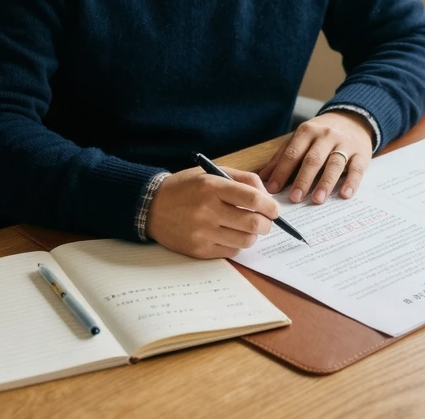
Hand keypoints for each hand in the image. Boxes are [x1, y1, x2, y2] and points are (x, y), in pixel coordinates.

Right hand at [145, 166, 279, 258]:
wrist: (151, 207)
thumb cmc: (185, 188)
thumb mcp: (210, 173)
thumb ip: (241, 179)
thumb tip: (267, 196)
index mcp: (211, 186)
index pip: (253, 198)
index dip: (270, 206)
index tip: (274, 209)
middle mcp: (207, 210)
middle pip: (253, 223)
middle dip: (267, 224)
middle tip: (265, 221)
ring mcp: (202, 232)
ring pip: (245, 240)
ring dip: (253, 235)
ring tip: (246, 227)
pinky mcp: (199, 250)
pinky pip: (231, 252)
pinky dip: (237, 244)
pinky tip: (229, 235)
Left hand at [258, 111, 373, 203]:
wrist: (353, 119)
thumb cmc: (321, 134)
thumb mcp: (301, 139)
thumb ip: (282, 156)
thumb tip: (263, 178)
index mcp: (307, 132)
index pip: (292, 153)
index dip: (282, 171)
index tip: (273, 190)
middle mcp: (326, 136)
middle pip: (312, 159)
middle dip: (302, 179)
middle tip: (294, 198)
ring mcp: (344, 144)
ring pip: (334, 164)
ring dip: (325, 183)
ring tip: (317, 200)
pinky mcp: (361, 153)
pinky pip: (357, 168)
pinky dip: (351, 182)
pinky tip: (344, 194)